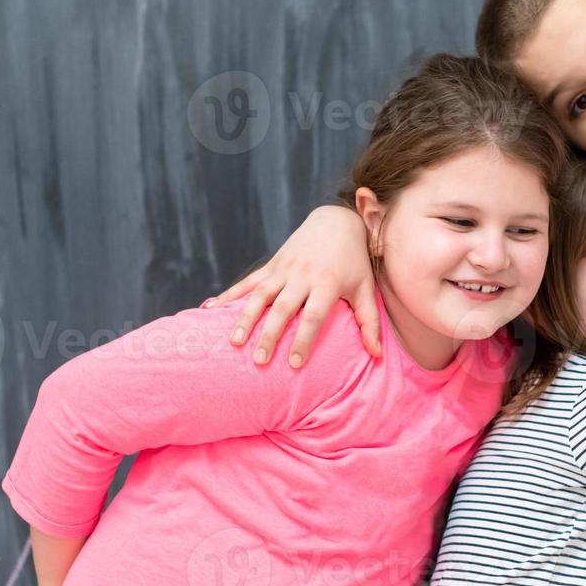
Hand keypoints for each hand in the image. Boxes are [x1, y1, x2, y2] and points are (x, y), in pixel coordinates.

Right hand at [203, 204, 380, 367]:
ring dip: (245, 318)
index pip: (313, 316)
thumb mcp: (366, 289)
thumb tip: (376, 356)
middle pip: (282, 308)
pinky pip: (247, 282)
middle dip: (270, 335)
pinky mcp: (271, 265)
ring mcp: (283, 269)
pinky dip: (228, 295)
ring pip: (260, 295)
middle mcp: (302, 275)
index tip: (295, 363)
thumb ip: (370, 322)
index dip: (303, 339)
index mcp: (327, 283)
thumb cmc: (354, 262)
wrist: (336, 221)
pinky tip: (209, 308)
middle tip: (260, 360)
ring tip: (234, 342)